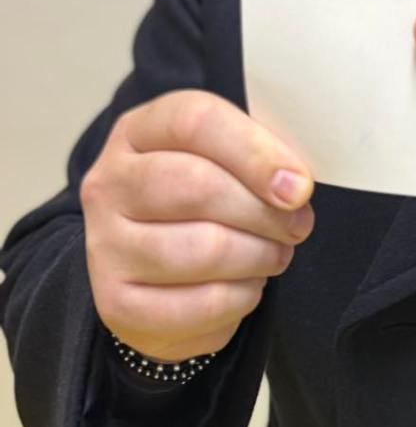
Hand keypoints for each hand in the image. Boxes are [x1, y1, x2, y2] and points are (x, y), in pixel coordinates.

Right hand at [81, 90, 314, 362]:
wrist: (153, 268)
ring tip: (276, 254)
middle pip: (197, 185)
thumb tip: (295, 183)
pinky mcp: (116, 303)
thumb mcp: (226, 157)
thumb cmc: (204, 198)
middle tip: (298, 225)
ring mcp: (105, 245)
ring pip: (202, 249)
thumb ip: (260, 154)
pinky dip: (242, 297)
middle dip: (264, 211)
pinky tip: (248, 285)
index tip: (300, 186)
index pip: (195, 122)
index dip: (255, 151)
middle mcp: (110, 183)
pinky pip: (200, 304)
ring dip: (258, 255)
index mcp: (139, 131)